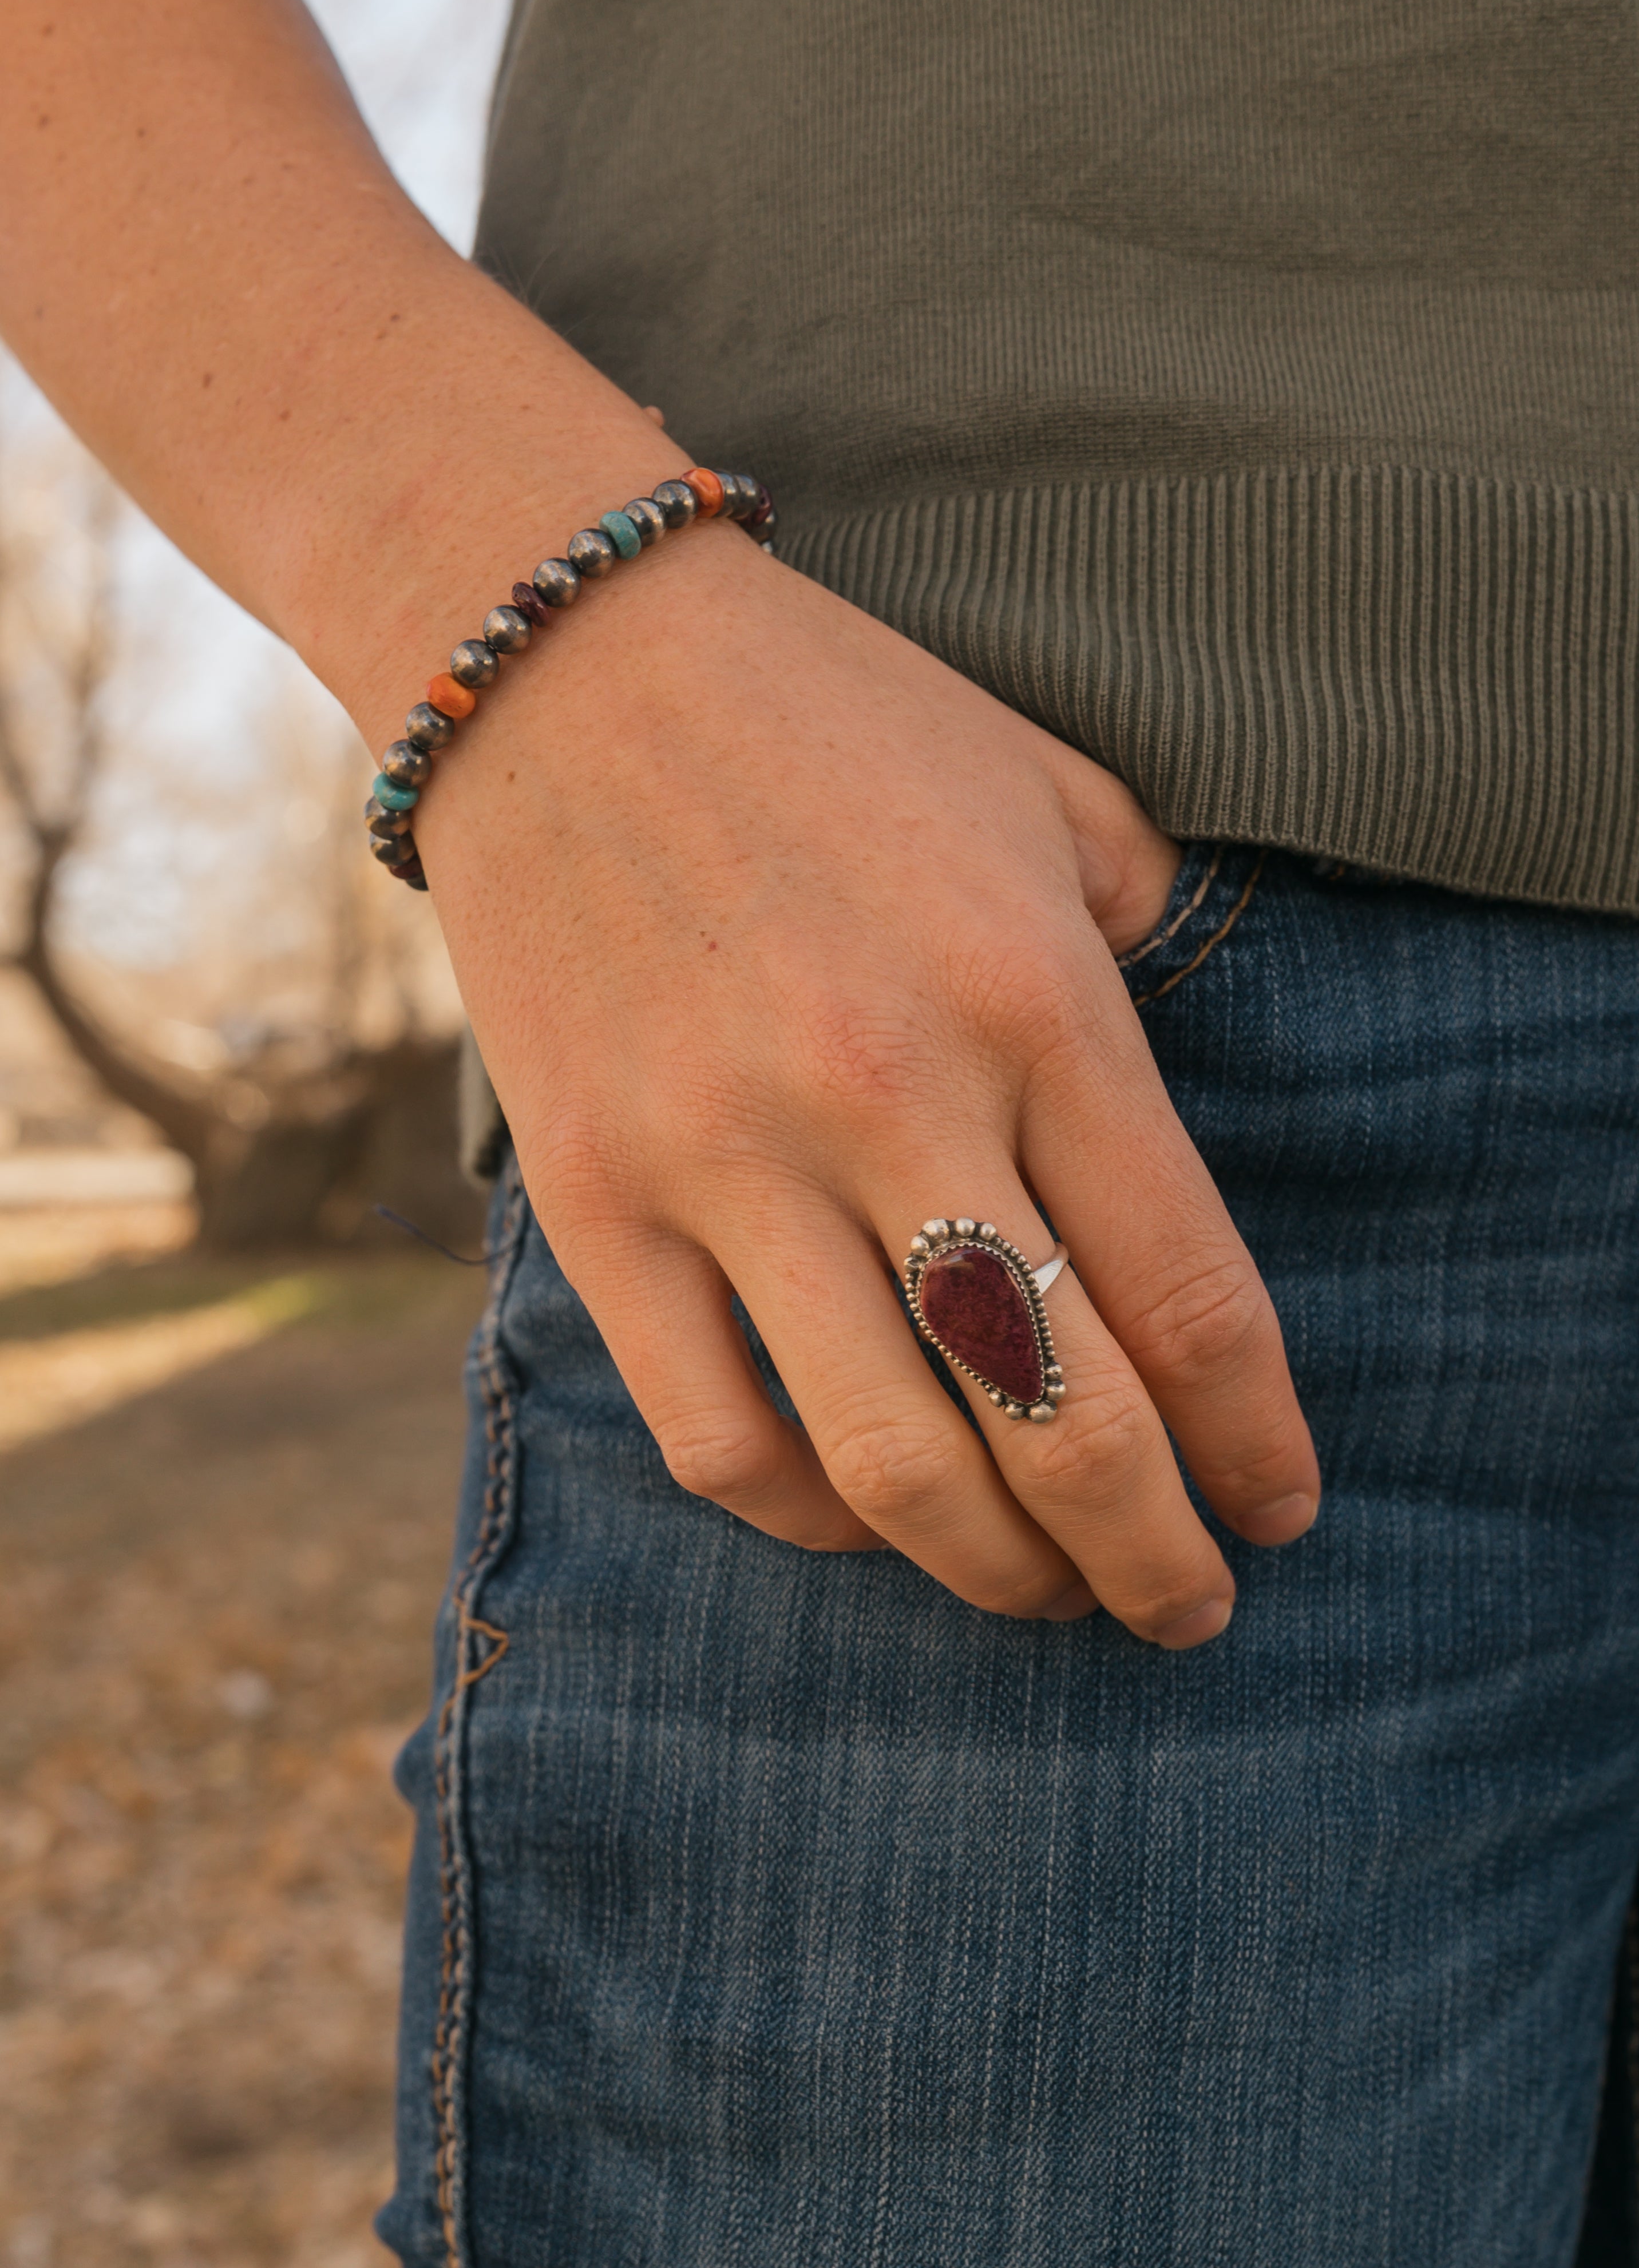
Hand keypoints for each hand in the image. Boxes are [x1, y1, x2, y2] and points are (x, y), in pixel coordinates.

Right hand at [416, 522, 1319, 1645]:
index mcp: (1035, 996)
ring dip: (992, 1571)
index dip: (1256, 1442)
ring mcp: (725, 1157)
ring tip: (1041, 1592)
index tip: (1280, 1508)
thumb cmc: (834, 721)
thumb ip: (1146, 952)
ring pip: (889, 1463)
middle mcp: (890, 1094)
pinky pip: (712, 1432)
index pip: (1190, 1293)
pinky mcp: (596, 1196)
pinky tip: (864, 1514)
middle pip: (1061, 1417)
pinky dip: (806, 1514)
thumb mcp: (1050, 796)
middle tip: (1187, 1610)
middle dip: (1150, 1557)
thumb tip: (1172, 1122)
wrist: (561, 658)